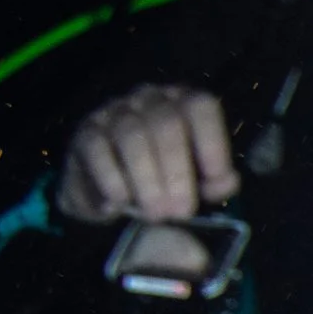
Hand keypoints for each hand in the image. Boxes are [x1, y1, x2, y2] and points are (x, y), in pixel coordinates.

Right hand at [57, 84, 239, 222]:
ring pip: (132, 136)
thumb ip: (215, 182)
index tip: (215, 180)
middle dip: (176, 171)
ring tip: (154, 213)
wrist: (111, 196)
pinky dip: (111, 180)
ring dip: (146, 179)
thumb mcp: (196, 184)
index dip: (211, 142)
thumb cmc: (165, 183)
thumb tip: (226, 181)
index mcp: (184, 104)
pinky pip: (97, 150)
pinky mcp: (86, 133)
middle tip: (180, 211)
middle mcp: (150, 99)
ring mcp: (115, 112)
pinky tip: (120, 203)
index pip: (200, 107)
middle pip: (167, 123)